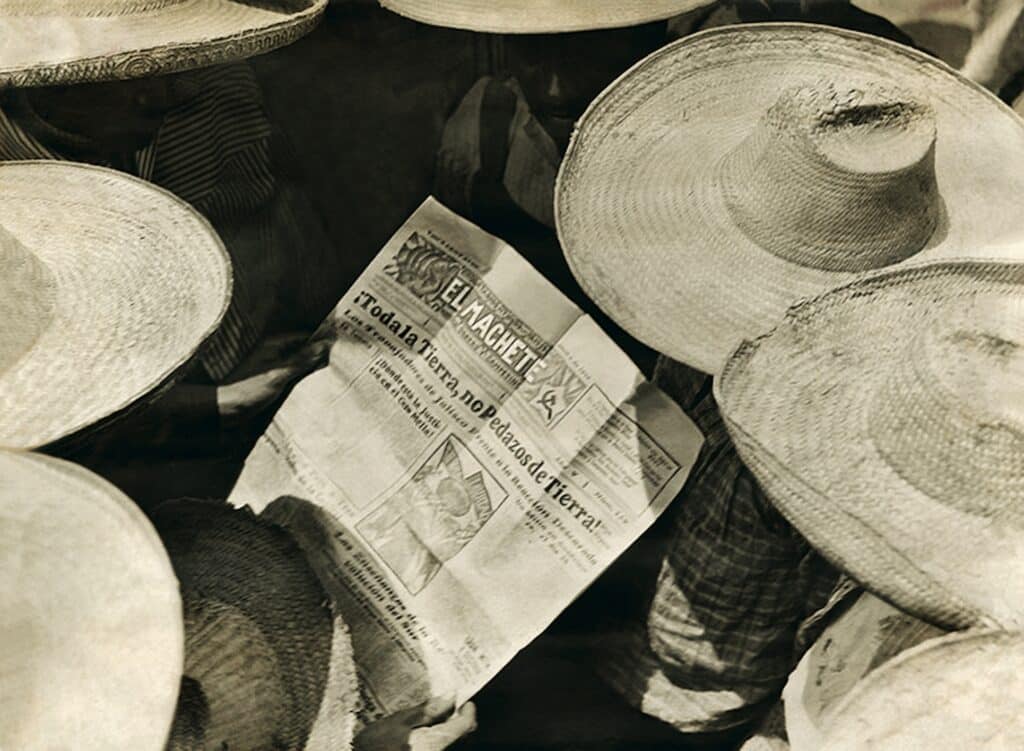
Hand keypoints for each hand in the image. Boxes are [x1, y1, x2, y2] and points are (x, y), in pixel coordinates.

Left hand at [216, 335, 331, 426]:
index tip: (338, 341)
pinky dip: (304, 376)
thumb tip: (323, 345)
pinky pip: (293, 374)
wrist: (227, 408)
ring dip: (312, 365)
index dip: (320, 338)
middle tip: (339, 356)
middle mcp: (274, 353)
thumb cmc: (250, 389)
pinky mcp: (272, 380)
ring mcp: (273, 366)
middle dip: (318, 352)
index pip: (304, 336)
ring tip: (331, 369)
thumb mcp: (279, 374)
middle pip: (302, 348)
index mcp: (274, 346)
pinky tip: (314, 382)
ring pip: (298, 362)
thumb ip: (301, 360)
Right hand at [355, 696, 476, 750]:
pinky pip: (438, 749)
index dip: (469, 712)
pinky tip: (423, 731)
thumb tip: (450, 697)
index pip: (465, 727)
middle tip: (450, 705)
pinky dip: (436, 739)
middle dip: (458, 721)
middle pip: (461, 738)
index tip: (466, 701)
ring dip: (447, 730)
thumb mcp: (398, 722)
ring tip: (434, 716)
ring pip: (449, 744)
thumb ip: (427, 711)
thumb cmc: (374, 746)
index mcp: (436, 743)